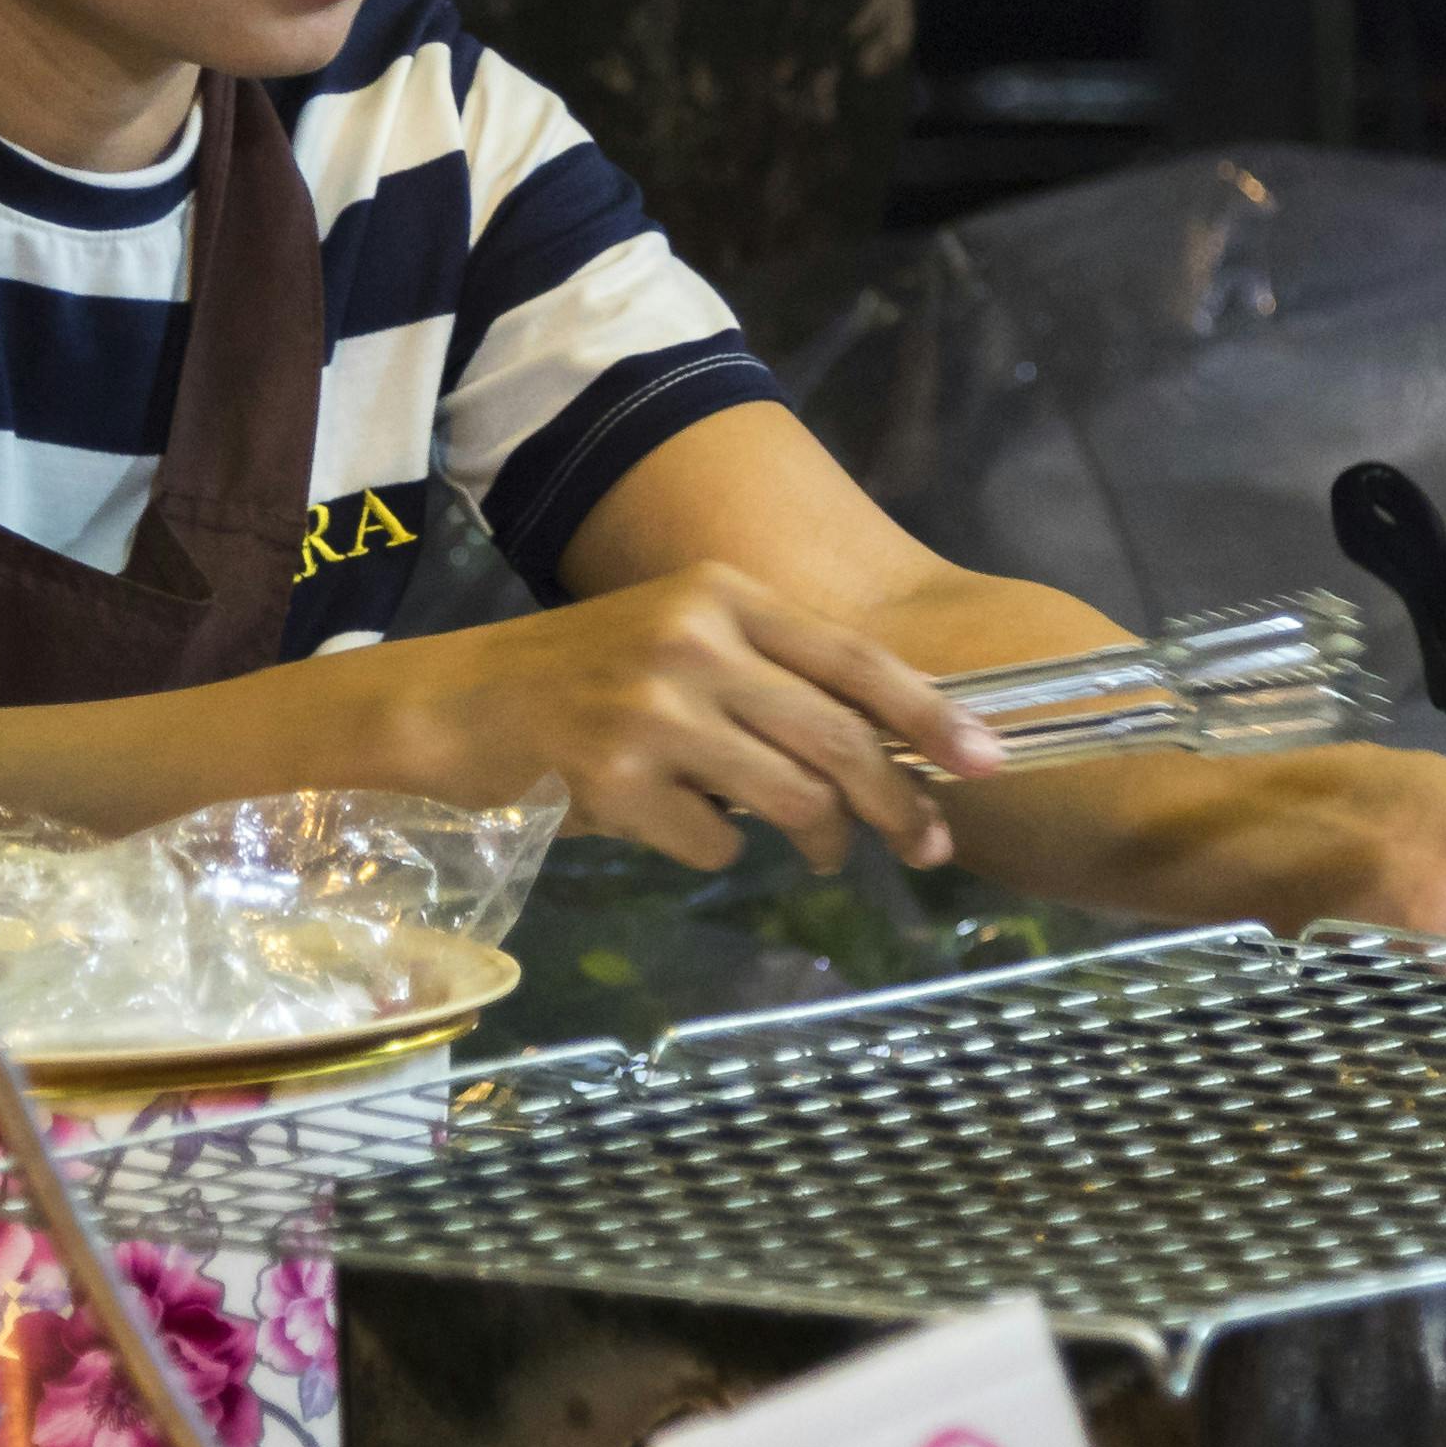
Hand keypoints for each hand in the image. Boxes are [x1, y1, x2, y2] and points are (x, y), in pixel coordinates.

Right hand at [344, 563, 1001, 872]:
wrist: (455, 705)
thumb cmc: (581, 679)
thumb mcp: (680, 640)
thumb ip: (770, 674)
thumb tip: (887, 745)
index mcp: (724, 594)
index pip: (856, 658)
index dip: (932, 715)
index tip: (990, 761)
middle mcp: (695, 640)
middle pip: (838, 739)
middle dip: (900, 804)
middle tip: (930, 847)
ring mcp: (654, 710)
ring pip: (791, 798)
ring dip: (824, 840)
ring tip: (823, 853)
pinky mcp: (616, 778)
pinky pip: (714, 842)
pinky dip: (715, 849)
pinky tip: (677, 825)